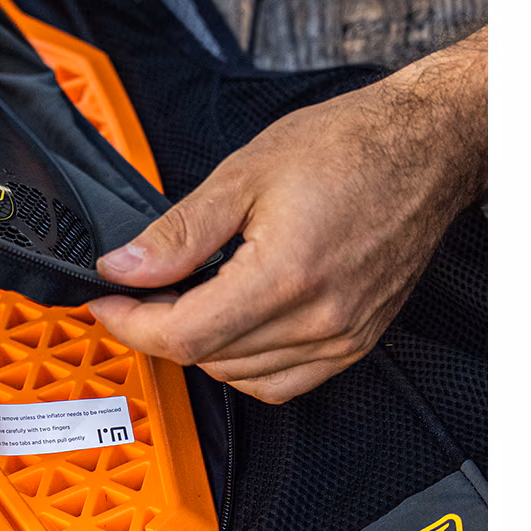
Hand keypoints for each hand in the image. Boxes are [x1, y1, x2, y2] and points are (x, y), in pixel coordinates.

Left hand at [87, 29, 486, 402]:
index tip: (106, 301)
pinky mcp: (354, 343)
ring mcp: (341, 337)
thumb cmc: (349, 147)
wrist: (424, 147)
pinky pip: (281, 384)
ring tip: (190, 298)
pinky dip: (243, 366)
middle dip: (159, 328)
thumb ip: (178, 232)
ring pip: (238, 377)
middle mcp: (318, 318)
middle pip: (206, 357)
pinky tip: (234, 327)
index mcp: (286, 275)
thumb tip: (124, 268)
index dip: (130, 323)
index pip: (183, 335)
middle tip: (143, 289)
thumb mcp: (245, 174)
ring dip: (201, 347)